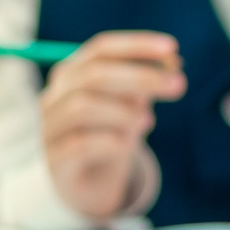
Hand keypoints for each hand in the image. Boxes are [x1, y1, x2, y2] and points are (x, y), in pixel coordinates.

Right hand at [39, 30, 184, 220]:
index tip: (172, 48)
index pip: (101, 49)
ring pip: (83, 107)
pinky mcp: (54, 160)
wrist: (90, 184)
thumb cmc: (112, 134)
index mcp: (73, 74)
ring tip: (147, 122)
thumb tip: (174, 61)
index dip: (136, 46)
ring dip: (125, 113)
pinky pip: (81, 144)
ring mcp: (50, 128)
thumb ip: (147, 83)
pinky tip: (127, 147)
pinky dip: (113, 142)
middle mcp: (55, 96)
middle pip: (93, 75)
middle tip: (179, 85)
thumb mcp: (132, 105)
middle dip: (140, 77)